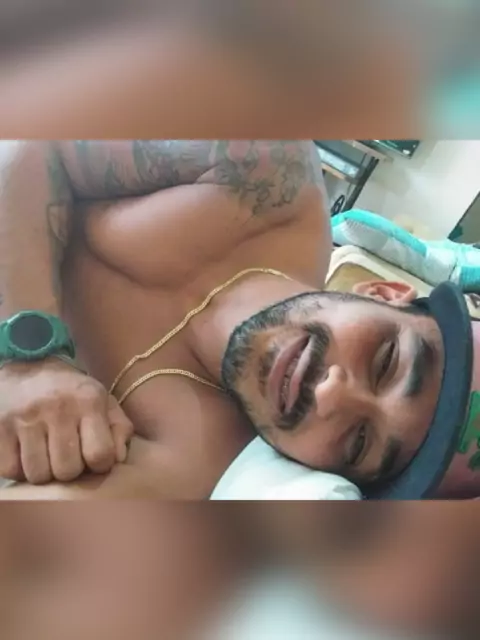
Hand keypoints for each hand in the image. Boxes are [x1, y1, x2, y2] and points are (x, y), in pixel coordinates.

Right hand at [0, 358, 133, 483]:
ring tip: (46, 455)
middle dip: (70, 470)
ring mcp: (24, 418)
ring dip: (44, 472)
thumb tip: (119, 459)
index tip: (93, 458)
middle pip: (67, 470)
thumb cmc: (71, 392)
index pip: (100, 455)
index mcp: (88, 401)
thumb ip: (120, 428)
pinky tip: (26, 454)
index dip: (99, 465)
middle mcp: (57, 408)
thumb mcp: (103, 400)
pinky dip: (18, 469)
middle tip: (66, 455)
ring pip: (38, 475)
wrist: (27, 364)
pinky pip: (10, 470)